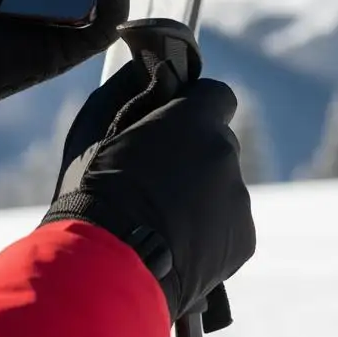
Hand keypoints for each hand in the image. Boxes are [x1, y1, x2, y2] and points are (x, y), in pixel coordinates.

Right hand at [41, 58, 255, 322]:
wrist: (108, 270)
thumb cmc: (93, 194)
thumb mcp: (94, 129)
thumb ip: (126, 89)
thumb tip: (143, 66)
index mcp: (193, 120)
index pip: (217, 94)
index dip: (195, 106)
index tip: (172, 123)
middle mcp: (225, 154)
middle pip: (219, 142)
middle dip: (195, 153)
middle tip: (156, 178)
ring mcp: (238, 198)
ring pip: (223, 185)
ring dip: (201, 193)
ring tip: (159, 220)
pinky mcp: (244, 239)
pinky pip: (229, 222)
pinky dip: (209, 229)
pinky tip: (174, 242)